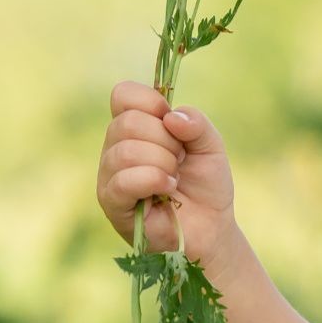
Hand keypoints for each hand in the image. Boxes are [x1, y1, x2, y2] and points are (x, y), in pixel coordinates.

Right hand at [96, 79, 237, 266]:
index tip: (173, 123)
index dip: (150, 102)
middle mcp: (115, 147)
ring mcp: (110, 175)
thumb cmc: (206, 186)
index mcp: (135, 127)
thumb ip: (197, 123)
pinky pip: (123, 181)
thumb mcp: (211, 145)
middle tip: (179, 161)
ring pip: (125, 151)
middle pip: (127, 122)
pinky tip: (169, 190)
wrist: (211, 228)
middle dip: (165, 140)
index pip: (123, 94)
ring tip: (174, 179)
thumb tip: (171, 118)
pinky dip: (153, 180)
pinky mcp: (112, 203)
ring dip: (162, 163)